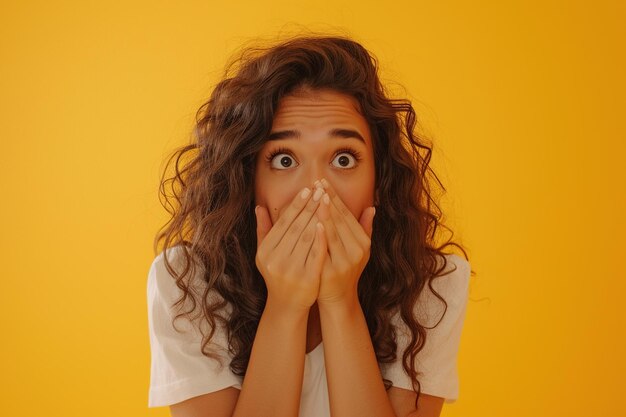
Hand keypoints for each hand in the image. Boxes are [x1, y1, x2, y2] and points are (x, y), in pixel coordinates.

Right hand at [255, 186, 325, 313]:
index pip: (283, 222)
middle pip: (297, 227)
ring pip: (308, 237)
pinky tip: (329, 224)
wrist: (287, 304)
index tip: (307, 189)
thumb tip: (259, 207)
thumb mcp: (265, 253)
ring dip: (319, 217)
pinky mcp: (307, 278)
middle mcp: (275, 260)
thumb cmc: (277, 273)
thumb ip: (263, 230)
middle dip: (310, 206)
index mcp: (266, 251)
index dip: (296, 205)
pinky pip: (317, 253)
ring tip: (327, 201)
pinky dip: (323, 237)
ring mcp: (291, 270)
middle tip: (321, 189)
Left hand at [314, 179, 375, 307]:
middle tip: (316, 182)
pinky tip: (313, 221)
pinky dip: (319, 234)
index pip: (347, 214)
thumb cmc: (344, 269)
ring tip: (314, 195)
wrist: (337, 298)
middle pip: (340, 220)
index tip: (323, 182)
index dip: (335, 197)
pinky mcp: (332, 272)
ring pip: (333, 231)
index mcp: (362, 243)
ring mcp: (345, 262)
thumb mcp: (358, 250)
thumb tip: (372, 207)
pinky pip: (324, 248)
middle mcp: (357, 251)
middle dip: (327, 200)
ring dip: (323, 212)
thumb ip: (364, 229)